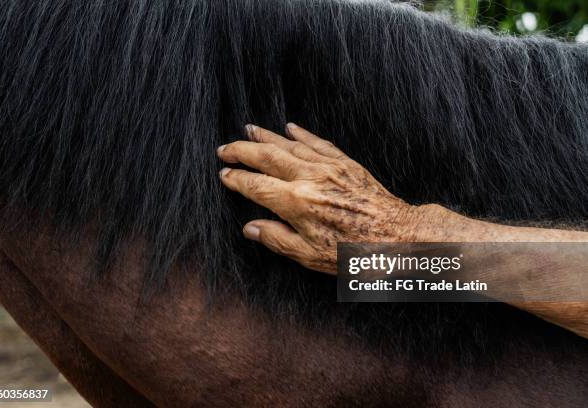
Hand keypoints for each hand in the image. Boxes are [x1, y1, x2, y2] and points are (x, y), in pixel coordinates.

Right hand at [217, 123, 431, 273]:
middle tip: (225, 148)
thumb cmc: (356, 252)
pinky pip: (318, 142)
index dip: (236, 179)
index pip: (255, 185)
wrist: (399, 236)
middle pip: (267, 157)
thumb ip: (277, 239)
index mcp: (297, 203)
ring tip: (249, 129)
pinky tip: (290, 127)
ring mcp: (328, 167)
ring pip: (289, 144)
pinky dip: (302, 133)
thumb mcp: (310, 255)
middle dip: (242, 151)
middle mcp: (309, 178)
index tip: (224, 174)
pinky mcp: (345, 163)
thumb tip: (250, 228)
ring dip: (266, 136)